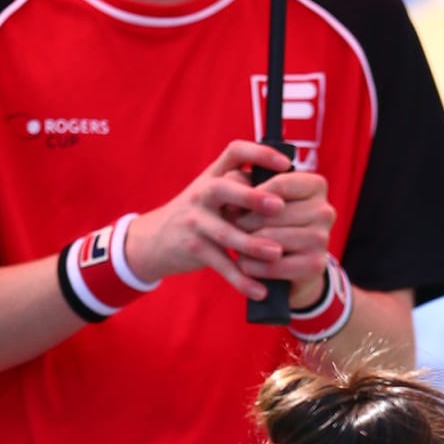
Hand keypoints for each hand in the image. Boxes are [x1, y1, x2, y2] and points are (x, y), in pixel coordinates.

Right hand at [123, 141, 333, 304]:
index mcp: (214, 175)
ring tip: (276, 253)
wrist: (155, 239)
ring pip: (225, 232)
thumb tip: (288, 186)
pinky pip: (221, 265)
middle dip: (252, 197)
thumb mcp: (215, 193)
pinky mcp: (194, 249)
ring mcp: (196, 221)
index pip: (235, 152)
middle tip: (279, 207)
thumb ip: (243, 187)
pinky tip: (260, 290)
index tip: (285, 163)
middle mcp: (202, 193)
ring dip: (252, 244)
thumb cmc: (199, 214)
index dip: (259, 153)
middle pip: (223, 188)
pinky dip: (241, 280)